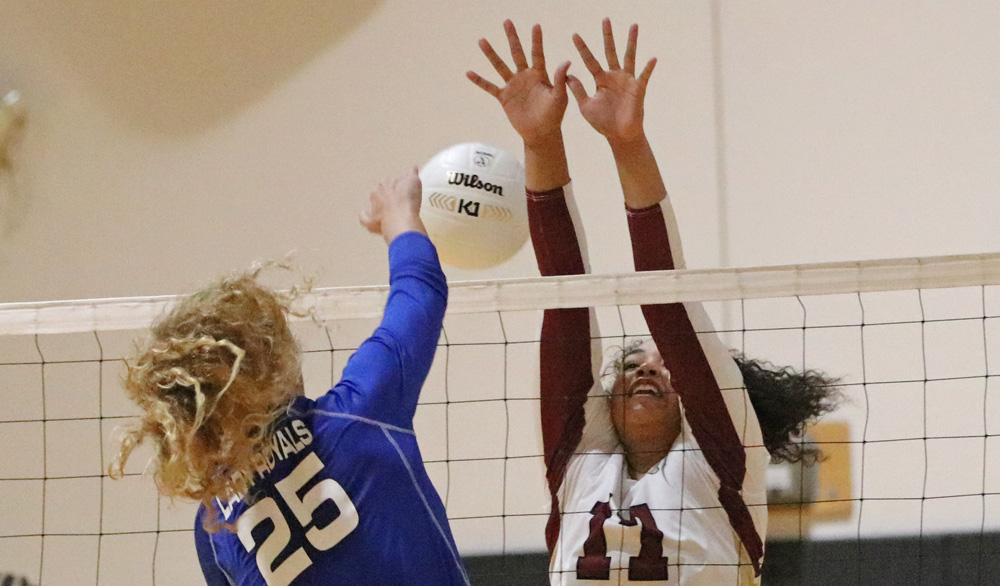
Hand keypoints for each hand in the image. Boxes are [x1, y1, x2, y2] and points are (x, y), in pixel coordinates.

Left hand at [359, 168, 425, 243]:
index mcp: (386, 183)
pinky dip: (367, 218)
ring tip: (388, 211)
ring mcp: (373, 207)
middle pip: (381, 191)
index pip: (392, 182)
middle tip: (398, 201)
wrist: (401, 219)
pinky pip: (364, 218)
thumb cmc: (408, 199)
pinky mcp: (371, 221)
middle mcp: (377, 193)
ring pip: (373, 203)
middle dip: (387, 195)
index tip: (405, 190)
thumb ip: (414, 174)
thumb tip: (415, 168)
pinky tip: (372, 220)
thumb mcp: (415, 181)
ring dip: (379, 205)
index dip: (399, 186)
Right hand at [467, 20, 570, 146]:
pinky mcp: (504, 97)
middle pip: (517, 53)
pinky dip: (480, 81)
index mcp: (539, 75)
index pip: (537, 54)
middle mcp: (525, 76)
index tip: (536, 25)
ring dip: (491, 54)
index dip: (536, 40)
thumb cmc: (554, 116)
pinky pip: (490, 87)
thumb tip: (567, 61)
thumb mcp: (559, 97)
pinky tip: (469, 73)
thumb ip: (560, 79)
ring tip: (482, 41)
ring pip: (500, 66)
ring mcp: (513, 86)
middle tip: (507, 22)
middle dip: (512, 38)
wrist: (541, 132)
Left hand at [567, 19, 655, 145]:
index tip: (574, 35)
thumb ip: (578, 90)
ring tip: (633, 26)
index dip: (582, 48)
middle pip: (610, 51)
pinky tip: (652, 58)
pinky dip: (648, 68)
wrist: (619, 135)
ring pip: (629, 57)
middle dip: (607, 36)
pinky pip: (644, 76)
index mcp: (600, 79)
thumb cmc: (603, 122)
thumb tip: (567, 75)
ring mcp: (627, 81)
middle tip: (605, 19)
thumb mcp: (586, 106)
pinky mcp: (638, 89)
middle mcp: (614, 76)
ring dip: (631, 42)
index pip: (590, 60)